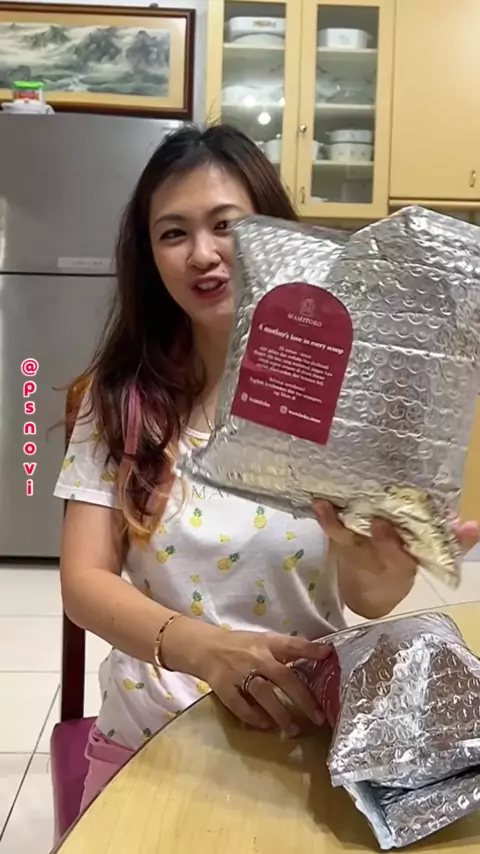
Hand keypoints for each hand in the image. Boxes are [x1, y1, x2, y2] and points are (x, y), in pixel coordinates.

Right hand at [199, 629, 331, 734]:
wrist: (205, 647)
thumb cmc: (240, 645)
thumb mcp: (262, 641)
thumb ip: (284, 651)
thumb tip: (317, 659)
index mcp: (267, 643)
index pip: (292, 644)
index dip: (310, 649)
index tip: (328, 655)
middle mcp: (255, 657)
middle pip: (283, 677)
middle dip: (302, 698)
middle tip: (318, 717)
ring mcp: (238, 672)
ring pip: (263, 694)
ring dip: (280, 713)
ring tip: (294, 730)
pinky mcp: (223, 686)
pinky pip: (239, 705)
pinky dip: (253, 717)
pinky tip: (265, 726)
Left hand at [314, 500, 478, 618]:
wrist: (369, 588)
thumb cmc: (403, 561)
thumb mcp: (429, 556)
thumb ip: (453, 542)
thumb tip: (473, 525)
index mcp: (402, 563)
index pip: (401, 557)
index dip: (395, 545)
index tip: (392, 529)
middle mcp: (377, 558)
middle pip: (375, 549)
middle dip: (376, 537)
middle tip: (378, 521)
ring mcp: (356, 550)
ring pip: (346, 538)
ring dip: (334, 523)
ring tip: (324, 504)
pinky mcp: (341, 540)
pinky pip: (331, 529)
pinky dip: (324, 516)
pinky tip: (317, 500)